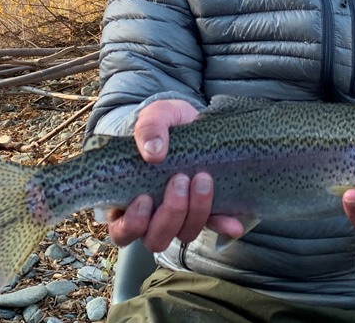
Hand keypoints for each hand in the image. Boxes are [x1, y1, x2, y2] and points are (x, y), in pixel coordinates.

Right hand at [106, 99, 242, 251]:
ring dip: (195, 212)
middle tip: (179, 180)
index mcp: (129, 198)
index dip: (132, 224)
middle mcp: (153, 215)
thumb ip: (149, 127)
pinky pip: (214, 226)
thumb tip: (153, 152)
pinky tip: (233, 222)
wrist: (193, 121)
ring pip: (184, 234)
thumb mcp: (156, 115)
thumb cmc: (166, 123)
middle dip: (170, 214)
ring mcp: (181, 215)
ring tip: (203, 179)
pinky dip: (223, 225)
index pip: (121, 230)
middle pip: (155, 238)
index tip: (144, 199)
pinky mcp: (206, 210)